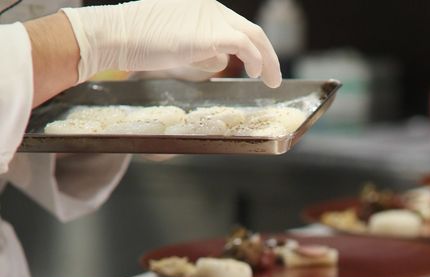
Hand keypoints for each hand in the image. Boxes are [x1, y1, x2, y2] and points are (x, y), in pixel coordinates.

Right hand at [62, 0, 280, 87]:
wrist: (120, 35)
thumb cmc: (141, 42)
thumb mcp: (178, 45)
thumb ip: (202, 50)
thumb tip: (219, 61)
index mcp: (203, 7)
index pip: (237, 26)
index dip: (253, 47)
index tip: (259, 66)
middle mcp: (211, 8)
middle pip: (251, 30)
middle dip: (268, 55)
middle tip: (274, 77)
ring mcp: (211, 18)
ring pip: (253, 36)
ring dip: (267, 60)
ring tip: (271, 80)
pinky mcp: (210, 34)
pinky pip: (244, 45)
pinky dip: (255, 59)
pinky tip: (256, 72)